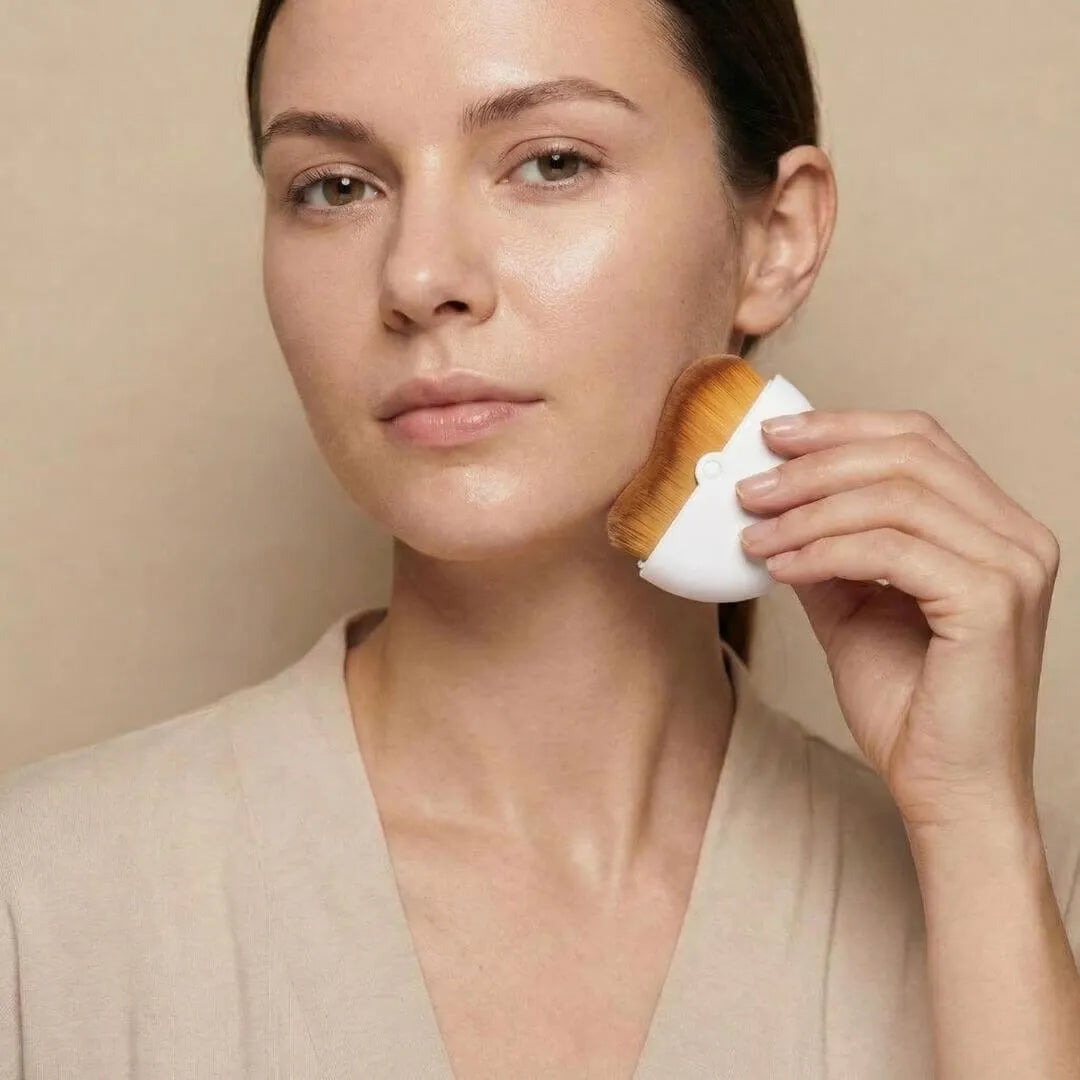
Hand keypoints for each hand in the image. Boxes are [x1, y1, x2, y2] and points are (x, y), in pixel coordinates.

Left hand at [734, 409, 1059, 833]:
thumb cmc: (907, 704)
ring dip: (807, 509)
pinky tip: (779, 566)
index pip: (919, 441)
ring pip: (894, 496)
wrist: (945, 789)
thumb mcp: (852, 606)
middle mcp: (1015, 536)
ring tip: (752, 531)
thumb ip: (826, 549)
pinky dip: (822, 550)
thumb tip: (773, 500)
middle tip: (750, 485)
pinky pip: (889, 550)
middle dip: (816, 462)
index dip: (842, 427)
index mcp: (992, 527)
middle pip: (908, 454)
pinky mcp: (991, 600)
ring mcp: (1012, 565)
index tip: (774, 437)